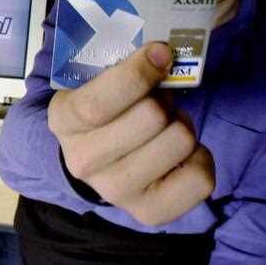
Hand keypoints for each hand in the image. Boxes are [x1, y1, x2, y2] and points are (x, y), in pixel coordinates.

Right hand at [48, 42, 214, 225]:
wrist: (91, 157)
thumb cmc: (100, 108)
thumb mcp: (92, 81)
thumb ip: (119, 65)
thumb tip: (163, 52)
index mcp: (64, 120)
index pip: (98, 103)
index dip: (136, 74)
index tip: (160, 52)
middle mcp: (84, 161)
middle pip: (150, 118)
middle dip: (163, 98)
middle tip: (157, 99)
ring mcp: (115, 191)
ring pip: (179, 141)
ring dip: (181, 123)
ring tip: (167, 124)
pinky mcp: (149, 212)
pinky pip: (200, 178)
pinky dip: (201, 156)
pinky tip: (182, 152)